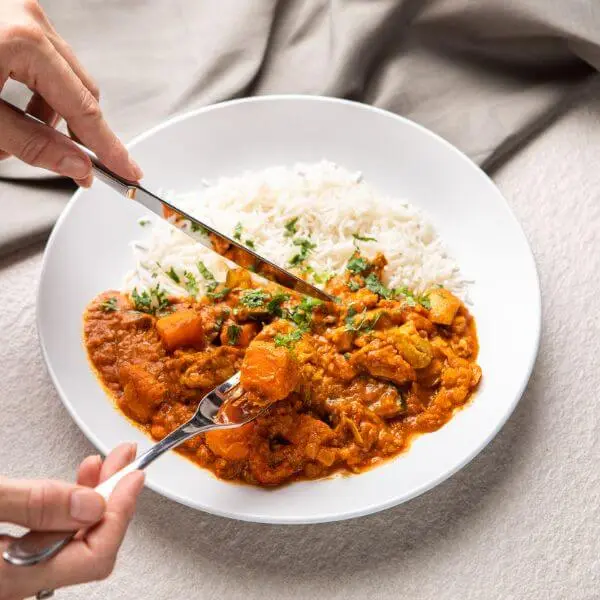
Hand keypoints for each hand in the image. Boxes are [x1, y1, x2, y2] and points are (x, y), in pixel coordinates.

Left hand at [0, 0, 141, 185]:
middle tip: (67, 162)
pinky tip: (5, 104)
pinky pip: (40, 61)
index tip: (128, 171)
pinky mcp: (8, 16)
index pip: (85, 108)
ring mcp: (19, 12)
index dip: (109, 147)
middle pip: (80, 89)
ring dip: (47, 112)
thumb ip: (32, 145)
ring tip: (11, 131)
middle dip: (73, 130)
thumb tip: (77, 166)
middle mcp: (29, 18)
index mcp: (24, 41)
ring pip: (61, 76)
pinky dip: (31, 91)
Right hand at [0, 443, 144, 599]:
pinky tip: (75, 486)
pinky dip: (67, 508)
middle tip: (125, 461)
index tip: (133, 476)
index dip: (119, 511)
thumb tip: (91, 506)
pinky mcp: (6, 562)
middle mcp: (13, 585)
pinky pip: (49, 538)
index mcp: (10, 579)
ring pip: (70, 541)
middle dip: (112, 497)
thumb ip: (34, 505)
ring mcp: (10, 575)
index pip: (93, 556)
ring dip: (93, 499)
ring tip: (104, 465)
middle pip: (87, 546)